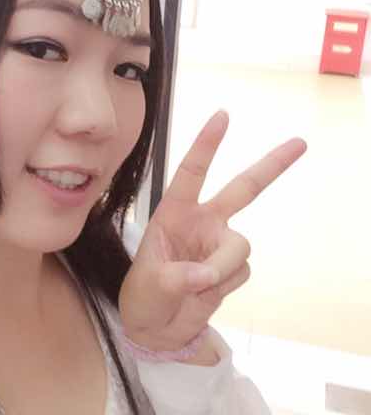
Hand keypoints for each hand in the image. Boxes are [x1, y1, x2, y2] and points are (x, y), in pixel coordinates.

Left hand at [118, 110, 306, 351]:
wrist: (157, 328)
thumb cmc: (144, 295)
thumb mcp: (148, 286)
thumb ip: (176, 278)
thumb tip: (207, 275)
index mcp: (174, 212)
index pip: (191, 172)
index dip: (207, 144)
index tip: (223, 115)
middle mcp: (202, 221)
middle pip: (243, 189)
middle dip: (271, 166)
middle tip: (299, 143)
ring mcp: (219, 244)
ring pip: (241, 247)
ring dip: (222, 268)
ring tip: (195, 286)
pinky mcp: (232, 267)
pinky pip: (241, 271)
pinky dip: (225, 285)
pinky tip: (205, 292)